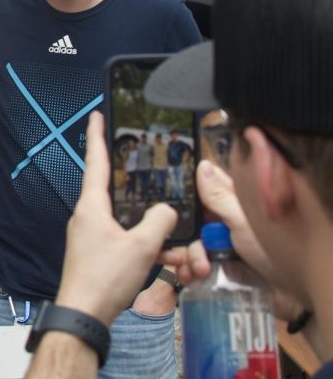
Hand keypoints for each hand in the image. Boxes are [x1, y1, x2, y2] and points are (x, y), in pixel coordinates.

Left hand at [55, 113, 177, 325]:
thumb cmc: (106, 277)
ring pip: (127, 222)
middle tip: (151, 171)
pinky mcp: (98, 255)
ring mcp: (91, 236)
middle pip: (115, 192)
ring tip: (176, 242)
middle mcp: (87, 216)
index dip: (97, 136)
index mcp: (91, 206)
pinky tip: (168, 261)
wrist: (84, 315)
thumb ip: (160, 221)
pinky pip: (126, 241)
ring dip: (151, 229)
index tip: (96, 114)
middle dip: (137, 187)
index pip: (95, 161)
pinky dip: (147, 247)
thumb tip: (167, 211)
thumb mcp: (142, 246)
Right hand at [159, 159, 302, 318]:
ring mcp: (220, 244)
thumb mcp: (244, 221)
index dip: (183, 194)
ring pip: (190, 243)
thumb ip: (220, 197)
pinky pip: (194, 263)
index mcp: (232, 203)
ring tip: (198, 270)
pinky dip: (189, 269)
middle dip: (182, 233)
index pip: (202, 190)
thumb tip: (202, 165)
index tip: (167, 203)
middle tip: (182, 246)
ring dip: (189, 255)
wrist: (292, 294)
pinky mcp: (218, 266)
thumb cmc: (273, 251)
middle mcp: (223, 221)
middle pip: (190, 219)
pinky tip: (191, 276)